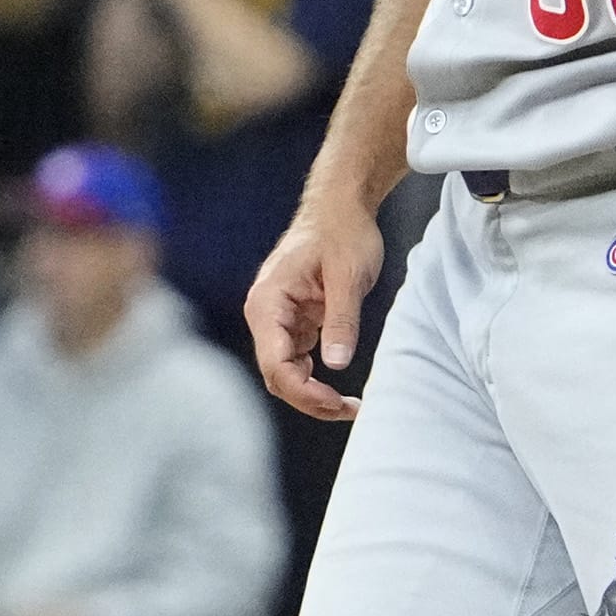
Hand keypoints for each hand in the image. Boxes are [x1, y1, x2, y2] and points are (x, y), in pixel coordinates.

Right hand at [246, 195, 385, 419]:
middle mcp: (264, 314)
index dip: (305, 392)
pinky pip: (297, 361)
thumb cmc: (342, 232)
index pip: (275, 364)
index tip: (338, 402)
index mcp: (267, 303)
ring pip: (286, 373)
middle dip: (310, 399)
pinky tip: (341, 388)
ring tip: (350, 405)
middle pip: (277, 376)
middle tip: (351, 409)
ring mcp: (277, 320)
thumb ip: (341, 320)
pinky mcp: (293, 322)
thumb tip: (336, 364)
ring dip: (314, 394)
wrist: (340, 206)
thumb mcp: (349, 276)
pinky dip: (316, 379)